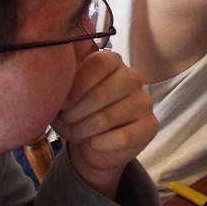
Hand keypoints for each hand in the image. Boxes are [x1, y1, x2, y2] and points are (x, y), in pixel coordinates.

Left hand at [55, 50, 156, 197]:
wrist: (93, 143)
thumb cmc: (77, 112)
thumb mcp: (65, 95)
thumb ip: (63, 83)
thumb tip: (56, 86)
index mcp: (113, 61)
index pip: (98, 64)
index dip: (76, 86)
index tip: (61, 103)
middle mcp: (133, 78)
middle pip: (101, 93)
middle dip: (75, 113)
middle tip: (66, 121)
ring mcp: (144, 101)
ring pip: (108, 118)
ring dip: (83, 130)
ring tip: (75, 132)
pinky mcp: (150, 126)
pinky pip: (123, 137)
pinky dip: (100, 144)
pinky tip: (93, 143)